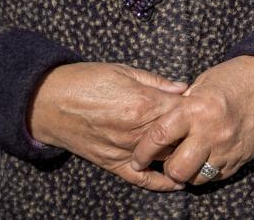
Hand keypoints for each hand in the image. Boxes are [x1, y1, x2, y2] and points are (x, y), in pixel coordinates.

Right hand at [27, 62, 188, 190]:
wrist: (49, 100)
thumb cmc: (87, 80)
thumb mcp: (125, 71)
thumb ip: (157, 82)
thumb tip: (183, 88)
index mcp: (143, 104)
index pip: (185, 112)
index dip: (197, 109)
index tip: (204, 106)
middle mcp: (136, 131)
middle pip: (179, 137)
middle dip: (194, 132)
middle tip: (204, 128)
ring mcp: (124, 150)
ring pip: (164, 158)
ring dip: (182, 154)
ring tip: (197, 149)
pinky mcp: (111, 163)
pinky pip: (141, 178)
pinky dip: (161, 182)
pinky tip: (178, 181)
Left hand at [130, 55, 253, 185]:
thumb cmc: (233, 80)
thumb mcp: (203, 84)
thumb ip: (181, 105)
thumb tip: (157, 122)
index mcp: (197, 109)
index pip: (159, 137)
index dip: (143, 151)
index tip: (137, 157)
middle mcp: (211, 132)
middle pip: (177, 168)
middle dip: (167, 168)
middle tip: (165, 160)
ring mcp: (227, 148)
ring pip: (195, 178)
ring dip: (187, 172)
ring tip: (186, 159)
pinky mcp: (240, 159)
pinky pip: (215, 177)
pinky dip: (206, 170)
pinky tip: (205, 157)